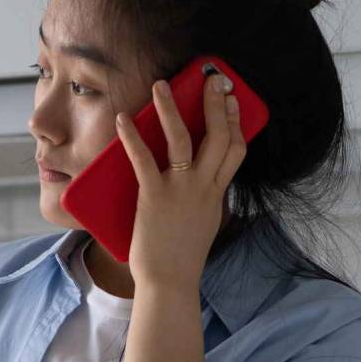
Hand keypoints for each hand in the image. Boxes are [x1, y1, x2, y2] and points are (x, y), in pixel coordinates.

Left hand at [113, 69, 248, 288]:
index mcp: (217, 194)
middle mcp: (204, 187)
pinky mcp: (154, 197)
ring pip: (183, 140)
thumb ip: (204, 200)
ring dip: (172, 109)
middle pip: (220, 136)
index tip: (233, 101)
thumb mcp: (205, 223)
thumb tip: (200, 185)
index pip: (236, 150)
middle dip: (216, 104)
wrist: (170, 282)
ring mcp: (180, 190)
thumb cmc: (182, 257)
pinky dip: (132, 137)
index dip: (237, 122)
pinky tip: (123, 119)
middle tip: (212, 80)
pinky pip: (143, 160)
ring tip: (162, 85)